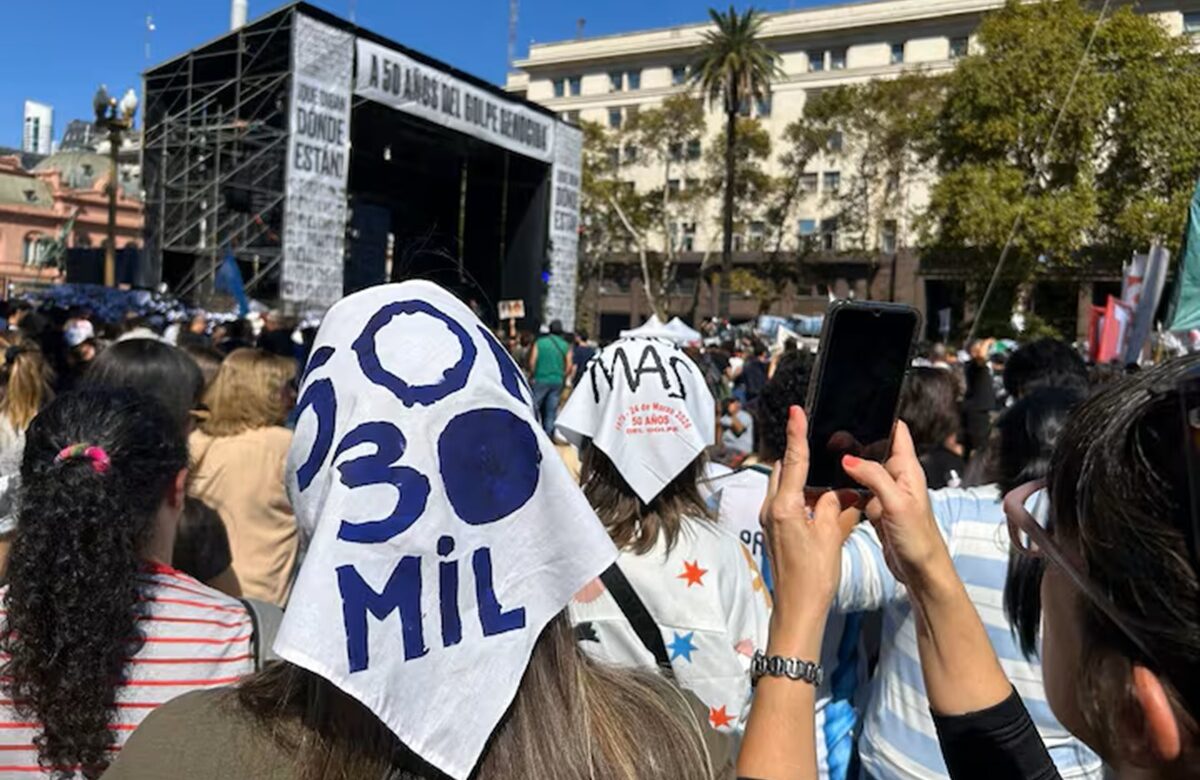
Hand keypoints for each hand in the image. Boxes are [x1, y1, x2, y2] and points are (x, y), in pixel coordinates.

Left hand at [760, 407, 852, 648]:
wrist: (798, 608)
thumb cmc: (814, 575)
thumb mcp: (831, 536)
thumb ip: (835, 506)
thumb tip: (840, 489)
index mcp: (785, 506)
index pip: (794, 461)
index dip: (797, 434)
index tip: (796, 410)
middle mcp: (772, 509)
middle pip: (785, 470)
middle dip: (801, 455)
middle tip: (820, 441)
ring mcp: (771, 520)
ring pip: (786, 486)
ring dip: (804, 478)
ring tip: (827, 473)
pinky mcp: (776, 530)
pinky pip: (788, 502)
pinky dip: (804, 495)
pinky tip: (823, 500)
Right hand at [840, 421, 950, 588]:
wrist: (921, 570)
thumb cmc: (919, 539)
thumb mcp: (896, 504)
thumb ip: (874, 477)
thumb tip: (849, 459)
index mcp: (908, 469)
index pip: (897, 431)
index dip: (880, 418)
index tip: (858, 410)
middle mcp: (897, 477)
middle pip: (875, 448)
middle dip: (854, 440)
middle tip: (830, 437)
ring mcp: (886, 492)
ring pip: (864, 469)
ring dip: (848, 464)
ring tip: (826, 457)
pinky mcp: (877, 508)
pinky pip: (858, 489)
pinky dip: (846, 486)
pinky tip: (832, 486)